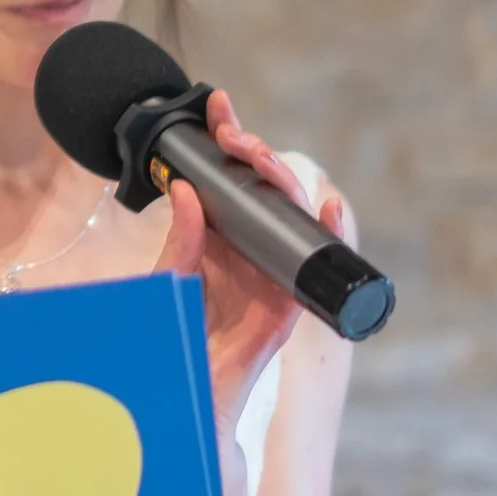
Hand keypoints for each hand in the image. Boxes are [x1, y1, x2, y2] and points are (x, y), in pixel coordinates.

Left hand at [154, 90, 351, 435]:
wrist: (186, 390)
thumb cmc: (175, 334)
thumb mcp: (168, 277)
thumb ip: (180, 239)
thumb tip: (185, 190)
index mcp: (218, 236)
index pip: (228, 177)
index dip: (227, 140)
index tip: (216, 105)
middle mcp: (248, 247)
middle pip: (262, 187)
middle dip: (251, 151)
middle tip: (231, 133)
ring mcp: (271, 269)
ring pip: (288, 214)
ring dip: (281, 180)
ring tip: (260, 156)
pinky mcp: (288, 300)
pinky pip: (314, 263)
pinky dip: (328, 232)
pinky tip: (325, 206)